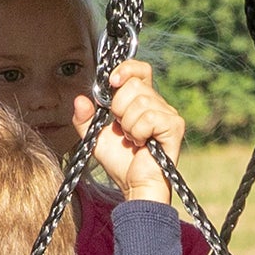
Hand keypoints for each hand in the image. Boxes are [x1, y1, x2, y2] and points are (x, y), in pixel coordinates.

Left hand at [73, 61, 184, 205]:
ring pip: (140, 102)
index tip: (111, 82)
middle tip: (122, 128)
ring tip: (133, 139)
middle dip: (119, 108)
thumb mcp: (95, 137)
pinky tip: (142, 144)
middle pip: (134, 85)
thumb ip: (85, 118)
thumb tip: (80, 99)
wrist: (134, 185)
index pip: (139, 69)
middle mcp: (159, 104)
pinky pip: (149, 117)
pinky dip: (138, 132)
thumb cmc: (121, 163)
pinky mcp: (174, 126)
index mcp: (142, 100)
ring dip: (128, 125)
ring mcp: (169, 114)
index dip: (125, 70)